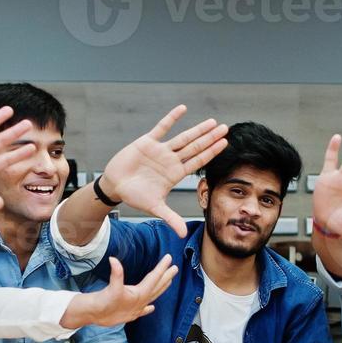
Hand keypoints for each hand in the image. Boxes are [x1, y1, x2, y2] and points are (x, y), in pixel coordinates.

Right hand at [60, 256, 176, 327]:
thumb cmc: (104, 302)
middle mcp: (141, 301)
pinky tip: (151, 308)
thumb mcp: (112, 287)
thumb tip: (114, 259)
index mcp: (140, 293)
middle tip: (175, 268)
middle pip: (157, 286)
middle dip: (166, 277)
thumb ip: (116, 273)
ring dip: (161, 288)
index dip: (162, 267)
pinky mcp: (131, 314)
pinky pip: (144, 310)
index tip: (169, 258)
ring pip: (153, 296)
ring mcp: (137, 308)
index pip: (154, 277)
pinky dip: (149, 308)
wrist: (94, 315)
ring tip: (169, 281)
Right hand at [98, 105, 228, 236]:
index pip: (198, 161)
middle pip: (195, 147)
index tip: (225, 144)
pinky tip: (183, 109)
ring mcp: (161, 150)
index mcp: (175, 174)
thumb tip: (182, 233)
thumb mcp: (154, 207)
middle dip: (210, 138)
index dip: (211, 152)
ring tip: (212, 122)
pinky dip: (172, 118)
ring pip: (183, 137)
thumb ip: (170, 217)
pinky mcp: (148, 142)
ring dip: (197, 129)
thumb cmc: (135, 195)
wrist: (115, 185)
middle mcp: (171, 160)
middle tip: (226, 128)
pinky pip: (162, 128)